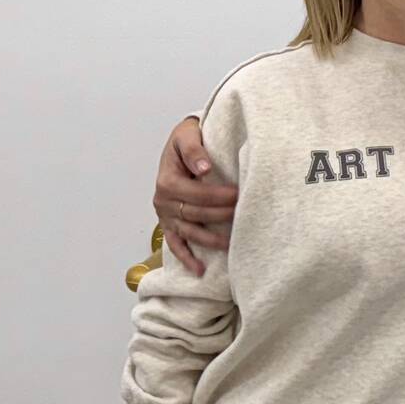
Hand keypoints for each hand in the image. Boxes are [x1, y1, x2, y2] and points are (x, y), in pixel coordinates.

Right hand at [155, 115, 237, 273]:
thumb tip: (204, 166)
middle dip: (219, 215)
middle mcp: (163, 201)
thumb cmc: (185, 139)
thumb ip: (194, 149)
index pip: (193, 193)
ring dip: (209, 239)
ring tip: (230, 244)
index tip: (237, 194)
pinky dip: (186, 258)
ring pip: (188, 232)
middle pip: (194, 213)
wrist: (180, 144)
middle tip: (242, 214)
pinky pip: (176, 245)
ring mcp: (166, 215)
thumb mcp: (186, 134)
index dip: (215, 196)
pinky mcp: (169, 225)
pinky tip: (200, 269)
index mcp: (166, 180)